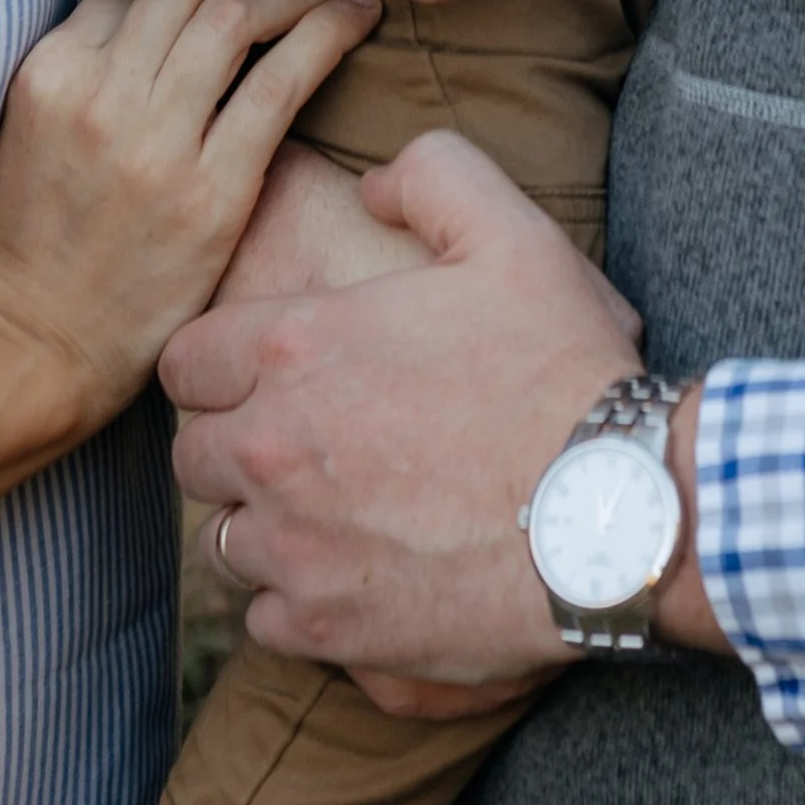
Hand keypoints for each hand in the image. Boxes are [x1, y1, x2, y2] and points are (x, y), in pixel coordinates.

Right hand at [0, 0, 379, 446]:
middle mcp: (98, 92)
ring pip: (239, 16)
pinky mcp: (208, 193)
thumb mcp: (38, 129)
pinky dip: (327, 35)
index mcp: (51, 69)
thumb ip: (93, 64)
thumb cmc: (39, 243)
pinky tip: (357, 18)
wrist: (29, 348)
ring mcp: (152, 143)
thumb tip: (167, 4)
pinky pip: (280, 86)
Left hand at [162, 131, 646, 685]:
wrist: (620, 511)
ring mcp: (296, 548)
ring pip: (227, 541)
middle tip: (309, 445)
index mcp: (296, 349)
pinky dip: (299, 602)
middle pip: (195, 456)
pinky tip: (358, 576)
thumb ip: (429, 177)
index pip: (184, 363)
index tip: (265, 378)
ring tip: (338, 514)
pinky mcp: (329, 627)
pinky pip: (266, 620)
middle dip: (238, 446)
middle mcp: (274, 450)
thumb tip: (370, 185)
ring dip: (266, 526)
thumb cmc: (562, 370)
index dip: (220, 367)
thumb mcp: (510, 234)